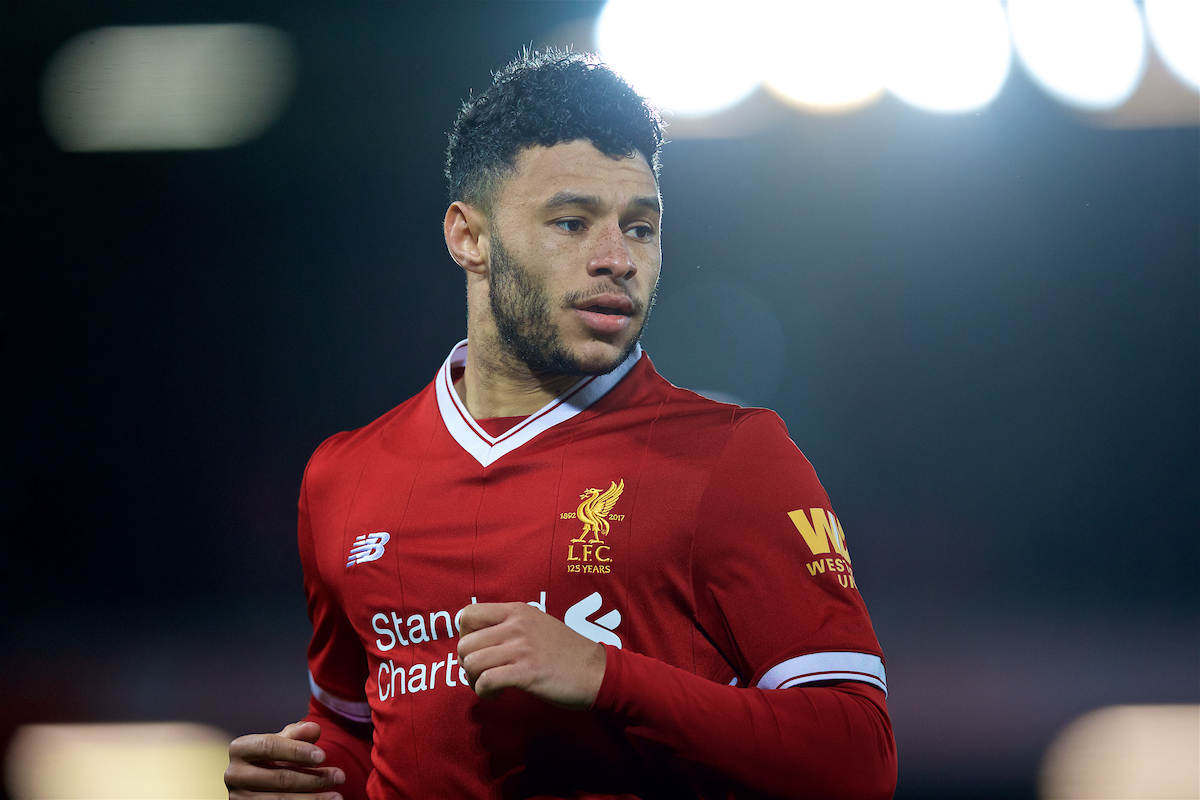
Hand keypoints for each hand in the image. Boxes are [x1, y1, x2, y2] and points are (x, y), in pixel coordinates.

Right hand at [225, 720, 345, 799]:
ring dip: (313, 799)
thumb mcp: (284, 741)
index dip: (297, 751)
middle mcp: (233, 774)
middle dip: (314, 778)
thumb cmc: (274, 756)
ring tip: (337, 797)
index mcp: (239, 748)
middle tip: (340, 776)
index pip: (269, 746)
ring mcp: (238, 798)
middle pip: (279, 778)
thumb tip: (315, 728)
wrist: (257, 781)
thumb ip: (298, 733)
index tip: (324, 755)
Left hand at [457, 602, 606, 709]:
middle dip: (466, 665)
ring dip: (473, 681)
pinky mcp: (526, 672)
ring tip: (489, 686)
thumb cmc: (566, 652)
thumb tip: (480, 640)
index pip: (468, 614)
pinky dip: (484, 693)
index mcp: (517, 611)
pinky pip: (486, 681)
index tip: (478, 651)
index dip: (464, 636)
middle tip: (481, 675)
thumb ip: (511, 626)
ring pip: (471, 662)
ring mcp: (521, 648)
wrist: (596, 671)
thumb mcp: (537, 625)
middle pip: (465, 644)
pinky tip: (497, 695)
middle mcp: (516, 625)